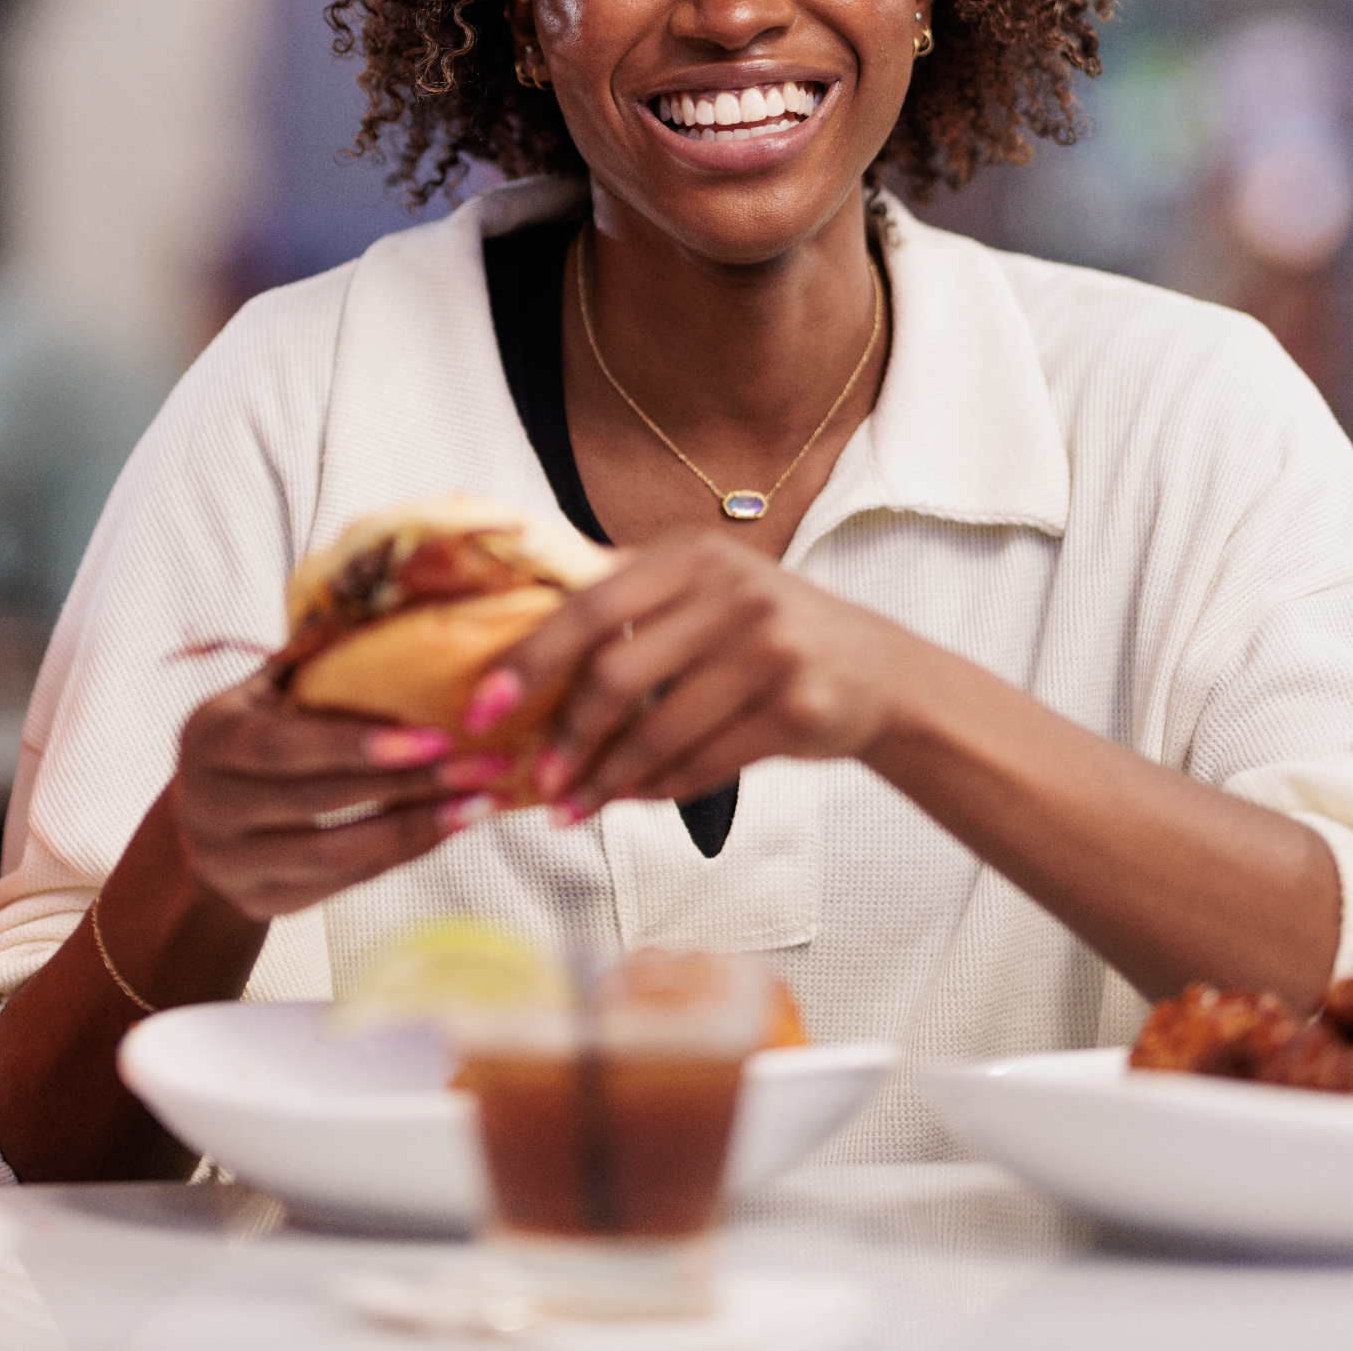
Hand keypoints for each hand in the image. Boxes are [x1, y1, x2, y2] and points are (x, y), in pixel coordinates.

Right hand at [172, 668, 511, 919]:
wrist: (203, 813)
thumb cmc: (258, 726)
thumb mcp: (268, 688)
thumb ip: (317, 660)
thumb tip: (401, 607)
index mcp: (210, 736)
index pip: (286, 746)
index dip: (359, 745)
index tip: (436, 737)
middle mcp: (207, 805)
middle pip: (319, 801)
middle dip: (409, 785)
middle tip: (485, 765)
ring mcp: (229, 862)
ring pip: (335, 855)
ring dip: (417, 829)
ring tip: (482, 802)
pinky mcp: (260, 902)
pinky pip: (341, 885)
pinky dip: (400, 856)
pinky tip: (448, 828)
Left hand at [473, 534, 910, 820]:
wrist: (876, 668)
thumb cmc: (766, 626)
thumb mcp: (704, 582)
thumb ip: (625, 589)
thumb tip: (517, 607)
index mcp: (693, 555)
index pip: (589, 604)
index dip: (530, 659)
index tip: (485, 705)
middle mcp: (733, 593)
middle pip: (617, 672)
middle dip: (565, 736)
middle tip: (533, 779)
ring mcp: (771, 651)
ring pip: (659, 731)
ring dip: (605, 779)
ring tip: (569, 806)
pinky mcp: (797, 710)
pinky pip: (705, 762)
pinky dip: (658, 789)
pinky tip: (631, 800)